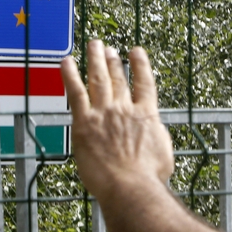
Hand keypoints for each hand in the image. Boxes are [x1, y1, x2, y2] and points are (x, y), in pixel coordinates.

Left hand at [60, 40, 173, 200]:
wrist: (131, 186)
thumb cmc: (150, 178)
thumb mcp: (164, 155)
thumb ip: (157, 138)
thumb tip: (155, 135)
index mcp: (146, 115)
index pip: (144, 84)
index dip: (140, 65)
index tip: (135, 51)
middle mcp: (125, 109)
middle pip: (118, 79)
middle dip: (113, 62)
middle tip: (108, 49)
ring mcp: (104, 114)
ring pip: (98, 79)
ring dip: (95, 60)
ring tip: (94, 45)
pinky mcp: (84, 123)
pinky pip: (76, 93)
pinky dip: (70, 75)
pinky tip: (67, 61)